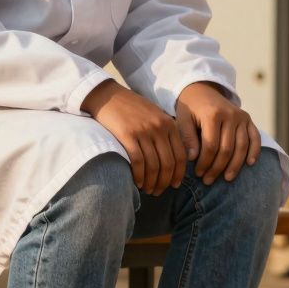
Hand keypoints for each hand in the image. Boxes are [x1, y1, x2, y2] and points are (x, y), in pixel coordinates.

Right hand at [83, 79, 185, 194]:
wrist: (107, 95)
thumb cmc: (131, 109)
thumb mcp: (155, 116)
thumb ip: (166, 133)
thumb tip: (173, 160)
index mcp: (169, 125)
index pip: (181, 156)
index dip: (179, 174)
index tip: (174, 185)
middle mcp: (159, 128)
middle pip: (168, 164)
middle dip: (164, 182)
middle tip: (158, 192)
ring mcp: (144, 131)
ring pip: (154, 165)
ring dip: (151, 182)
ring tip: (147, 190)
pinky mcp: (127, 135)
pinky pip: (138, 162)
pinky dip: (139, 176)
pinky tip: (137, 182)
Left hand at [175, 82, 261, 183]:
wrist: (202, 90)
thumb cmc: (190, 108)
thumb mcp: (183, 119)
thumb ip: (187, 138)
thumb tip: (193, 158)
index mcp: (212, 115)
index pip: (210, 146)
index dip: (205, 163)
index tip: (198, 174)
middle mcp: (230, 115)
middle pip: (227, 149)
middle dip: (217, 168)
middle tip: (208, 180)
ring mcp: (241, 117)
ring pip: (242, 147)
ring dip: (235, 166)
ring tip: (227, 178)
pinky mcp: (248, 119)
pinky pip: (255, 138)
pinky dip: (254, 151)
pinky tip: (249, 164)